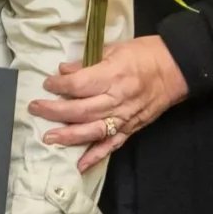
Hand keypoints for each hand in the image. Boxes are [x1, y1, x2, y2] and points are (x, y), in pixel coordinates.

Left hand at [31, 34, 189, 170]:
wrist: (176, 68)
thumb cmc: (145, 54)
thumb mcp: (114, 49)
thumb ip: (87, 62)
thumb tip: (63, 71)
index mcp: (113, 75)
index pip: (79, 85)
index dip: (59, 85)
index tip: (47, 84)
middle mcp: (118, 99)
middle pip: (81, 109)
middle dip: (55, 111)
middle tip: (35, 109)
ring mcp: (125, 117)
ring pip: (93, 130)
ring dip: (69, 136)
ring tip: (48, 138)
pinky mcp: (132, 128)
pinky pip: (112, 145)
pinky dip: (96, 156)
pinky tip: (79, 164)